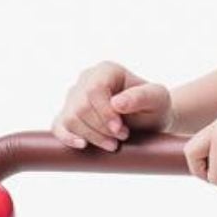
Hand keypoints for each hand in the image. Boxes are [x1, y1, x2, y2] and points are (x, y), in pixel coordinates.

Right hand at [54, 62, 173, 150]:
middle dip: (101, 128)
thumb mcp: (158, 99)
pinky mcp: (68, 115)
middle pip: (81, 106)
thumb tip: (116, 103)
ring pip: (70, 118)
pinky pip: (58, 126)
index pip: (94, 90)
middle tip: (122, 138)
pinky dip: (66, 137)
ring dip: (90, 136)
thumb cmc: (154, 107)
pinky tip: (82, 145)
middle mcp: (86, 80)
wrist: (149, 121)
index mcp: (106, 70)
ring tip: (112, 144)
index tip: (121, 130)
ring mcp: (74, 98)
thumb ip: (142, 96)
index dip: (104, 113)